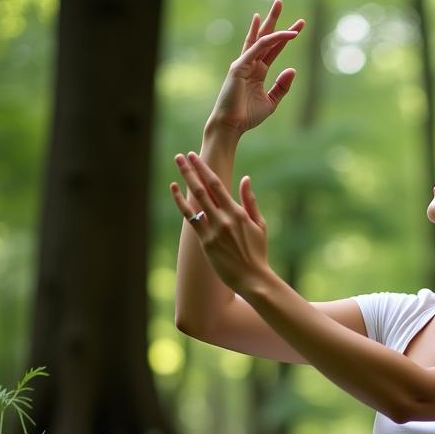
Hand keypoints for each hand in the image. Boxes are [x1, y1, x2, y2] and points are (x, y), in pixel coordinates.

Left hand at [170, 151, 270, 293]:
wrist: (253, 278)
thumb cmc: (258, 253)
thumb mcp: (260, 225)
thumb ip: (250, 201)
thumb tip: (245, 179)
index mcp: (238, 212)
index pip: (217, 185)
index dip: (204, 168)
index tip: (195, 156)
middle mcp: (224, 218)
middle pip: (203, 188)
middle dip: (191, 169)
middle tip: (181, 155)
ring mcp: (213, 229)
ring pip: (195, 199)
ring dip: (184, 179)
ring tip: (177, 165)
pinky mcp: (205, 241)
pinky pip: (190, 217)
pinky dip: (181, 202)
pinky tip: (174, 189)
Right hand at [207, 0, 304, 134]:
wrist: (231, 126)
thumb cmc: (247, 116)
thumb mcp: (271, 102)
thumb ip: (282, 86)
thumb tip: (293, 70)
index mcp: (258, 71)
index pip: (274, 49)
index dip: (285, 37)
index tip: (299, 26)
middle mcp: (250, 63)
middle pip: (264, 36)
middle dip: (273, 19)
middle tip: (280, 1)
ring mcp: (244, 62)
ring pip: (261, 37)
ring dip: (270, 21)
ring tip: (278, 4)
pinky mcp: (239, 66)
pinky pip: (257, 49)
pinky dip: (271, 40)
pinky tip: (284, 33)